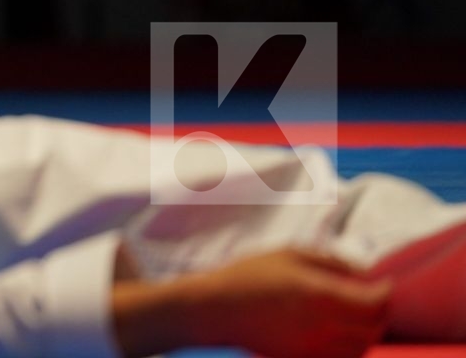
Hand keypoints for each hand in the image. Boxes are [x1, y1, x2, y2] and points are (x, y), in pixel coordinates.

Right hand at [178, 249, 390, 357]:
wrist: (215, 310)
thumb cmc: (249, 274)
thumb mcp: (288, 254)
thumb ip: (330, 262)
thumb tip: (363, 274)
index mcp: (318, 294)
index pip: (375, 302)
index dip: (386, 291)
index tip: (384, 282)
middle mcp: (321, 326)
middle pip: (374, 327)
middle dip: (381, 311)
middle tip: (374, 297)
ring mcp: (314, 348)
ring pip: (362, 347)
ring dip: (368, 331)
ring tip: (358, 315)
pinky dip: (353, 347)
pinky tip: (342, 333)